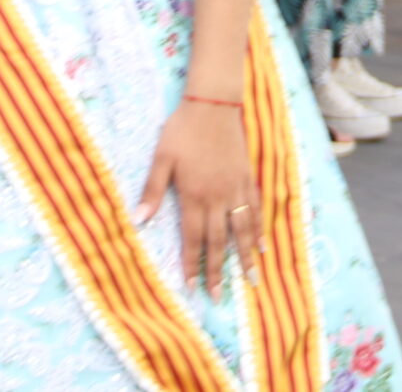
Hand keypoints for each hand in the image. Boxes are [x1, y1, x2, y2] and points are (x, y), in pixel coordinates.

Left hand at [137, 98, 260, 298]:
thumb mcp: (161, 158)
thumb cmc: (182, 130)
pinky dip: (259, 229)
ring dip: (245, 257)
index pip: (193, 239)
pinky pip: (256, 209)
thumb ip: (152, 191)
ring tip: (251, 280)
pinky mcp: (248, 178)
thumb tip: (138, 221)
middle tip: (219, 296)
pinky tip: (262, 244)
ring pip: (242, 229)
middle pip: (219, 241)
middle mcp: (218, 197)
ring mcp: (236, 189)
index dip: (192, 265)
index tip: (192, 288)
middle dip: (218, 271)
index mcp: (194, 195)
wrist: (213, 105)